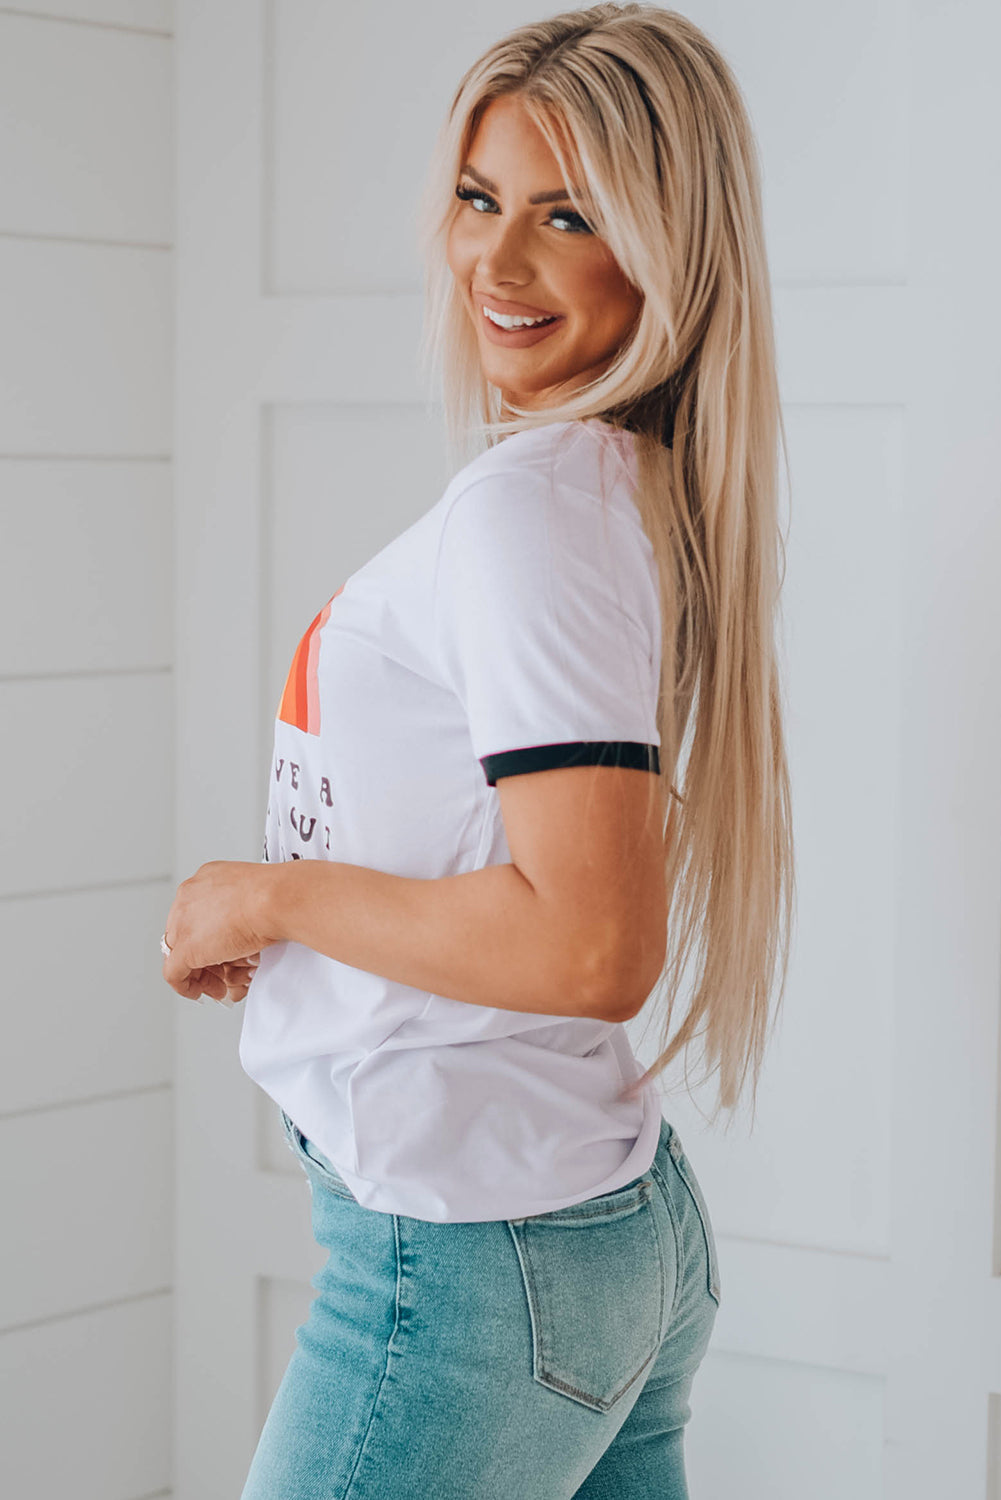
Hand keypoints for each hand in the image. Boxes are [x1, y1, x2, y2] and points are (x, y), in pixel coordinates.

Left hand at [161, 860, 275, 1002]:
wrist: (276, 899)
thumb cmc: (277, 895)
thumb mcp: (252, 896)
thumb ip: (239, 911)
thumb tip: (242, 933)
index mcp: (204, 881)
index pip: (193, 915)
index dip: (206, 938)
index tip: (219, 952)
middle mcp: (188, 898)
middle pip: (183, 935)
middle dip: (202, 958)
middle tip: (218, 974)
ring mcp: (183, 924)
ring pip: (179, 955)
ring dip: (200, 975)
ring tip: (220, 986)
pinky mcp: (186, 949)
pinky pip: (174, 974)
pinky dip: (186, 987)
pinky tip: (201, 993)